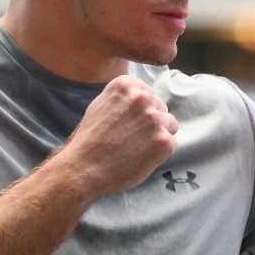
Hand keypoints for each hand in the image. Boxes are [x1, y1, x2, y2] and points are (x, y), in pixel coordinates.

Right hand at [60, 75, 177, 194]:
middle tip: (133, 138)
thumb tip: (141, 96)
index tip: (130, 122)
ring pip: (170, 124)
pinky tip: (141, 158)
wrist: (85, 168)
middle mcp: (143, 97)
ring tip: (138, 148)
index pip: (147, 92)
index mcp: (126, 85)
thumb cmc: (90, 140)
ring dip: (159, 135)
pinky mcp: (164, 140)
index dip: (141, 109)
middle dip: (151, 121)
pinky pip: (170, 143)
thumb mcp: (100, 105)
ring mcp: (155, 119)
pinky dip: (159, 153)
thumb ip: (123, 98)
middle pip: (160, 107)